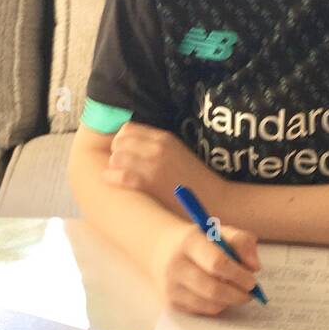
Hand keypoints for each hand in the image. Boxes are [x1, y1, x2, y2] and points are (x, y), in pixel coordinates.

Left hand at [102, 122, 218, 205]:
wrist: (216, 200)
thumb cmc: (196, 181)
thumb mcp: (178, 153)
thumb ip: (157, 147)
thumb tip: (133, 147)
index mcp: (165, 138)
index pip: (129, 129)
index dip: (121, 141)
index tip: (123, 152)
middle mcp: (158, 147)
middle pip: (119, 141)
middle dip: (116, 153)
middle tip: (121, 166)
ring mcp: (154, 164)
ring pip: (116, 157)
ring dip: (114, 167)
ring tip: (119, 176)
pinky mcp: (151, 183)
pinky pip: (121, 175)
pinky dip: (113, 178)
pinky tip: (113, 182)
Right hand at [148, 220, 261, 314]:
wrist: (159, 249)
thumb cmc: (198, 241)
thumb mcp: (219, 231)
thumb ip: (242, 242)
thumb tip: (255, 267)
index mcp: (189, 242)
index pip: (218, 263)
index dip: (239, 275)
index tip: (252, 280)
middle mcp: (176, 265)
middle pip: (213, 289)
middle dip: (237, 294)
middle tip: (249, 292)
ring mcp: (170, 287)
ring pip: (209, 305)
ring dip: (229, 302)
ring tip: (235, 292)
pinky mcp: (170, 303)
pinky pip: (202, 312)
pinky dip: (216, 306)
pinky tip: (219, 296)